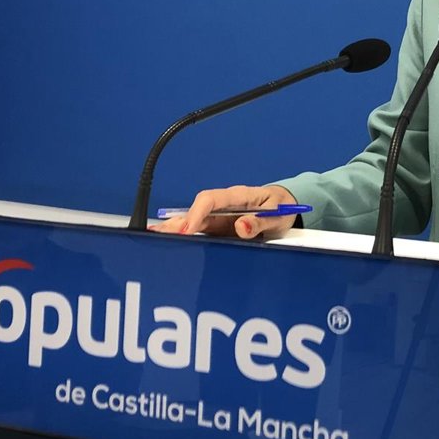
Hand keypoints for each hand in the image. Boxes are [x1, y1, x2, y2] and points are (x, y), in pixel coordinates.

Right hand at [149, 184, 299, 239]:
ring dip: (175, 229)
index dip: (196, 214)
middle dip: (179, 223)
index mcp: (239, 196)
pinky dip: (182, 236)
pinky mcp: (218, 227)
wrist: (284, 206)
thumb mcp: (278, 216)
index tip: (187, 230)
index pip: (211, 199)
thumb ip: (261, 222)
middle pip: (196, 209)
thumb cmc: (281, 208)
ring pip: (193, 219)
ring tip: (154, 240)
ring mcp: (219, 216)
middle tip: (161, 236)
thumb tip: (241, 227)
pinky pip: (198, 230)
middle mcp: (224, 204)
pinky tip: (166, 242)